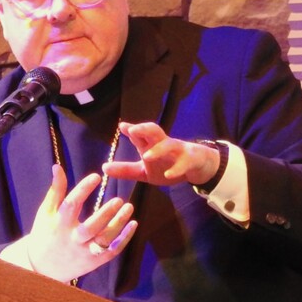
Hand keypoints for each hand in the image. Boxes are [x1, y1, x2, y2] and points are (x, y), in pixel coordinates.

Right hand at [18, 165, 136, 281]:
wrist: (42, 269)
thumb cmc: (45, 234)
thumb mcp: (45, 212)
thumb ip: (55, 190)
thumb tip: (58, 166)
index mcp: (60, 224)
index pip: (71, 205)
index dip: (83, 190)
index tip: (96, 177)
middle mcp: (73, 239)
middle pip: (90, 228)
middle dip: (105, 214)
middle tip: (119, 200)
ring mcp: (85, 252)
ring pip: (104, 240)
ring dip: (119, 224)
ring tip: (129, 207)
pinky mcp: (94, 262)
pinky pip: (112, 251)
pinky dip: (124, 239)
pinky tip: (133, 224)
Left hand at [103, 122, 221, 187]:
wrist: (197, 166)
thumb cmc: (167, 165)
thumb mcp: (144, 171)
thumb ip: (126, 170)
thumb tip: (104, 167)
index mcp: (152, 145)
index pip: (140, 134)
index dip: (132, 130)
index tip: (122, 127)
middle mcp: (164, 144)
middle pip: (154, 131)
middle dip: (144, 129)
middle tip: (133, 130)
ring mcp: (178, 151)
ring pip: (169, 145)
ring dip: (158, 149)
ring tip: (146, 156)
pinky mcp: (190, 160)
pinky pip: (184, 163)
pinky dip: (176, 169)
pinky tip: (168, 175)